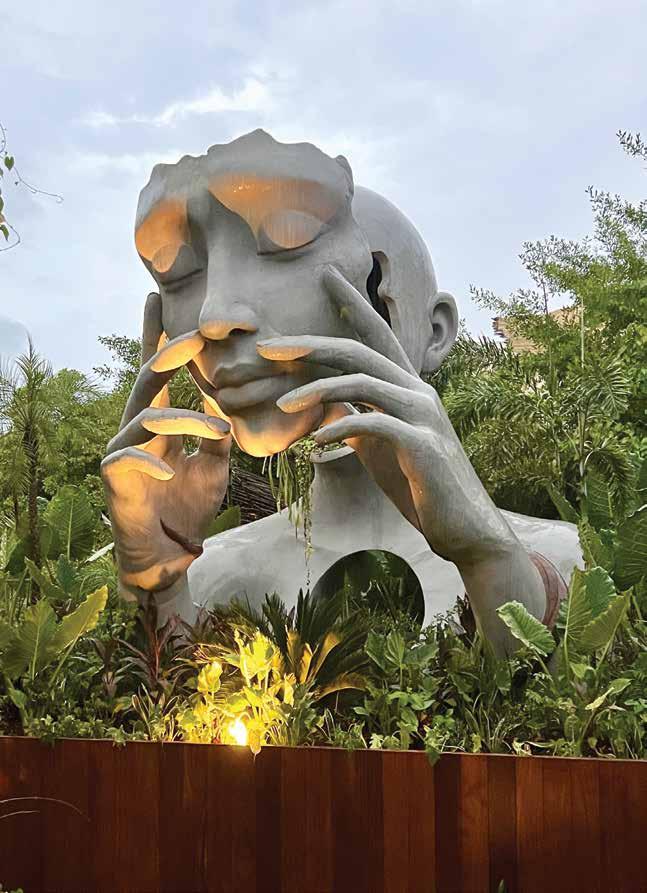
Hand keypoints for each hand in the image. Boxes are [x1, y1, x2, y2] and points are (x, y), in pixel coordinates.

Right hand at [101, 293, 230, 597]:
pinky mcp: (114, 479)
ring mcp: (122, 454)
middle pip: (145, 381)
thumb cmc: (187, 509)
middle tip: (193, 337)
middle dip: (167, 354)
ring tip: (221, 433)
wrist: (168, 555)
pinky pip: (130, 459)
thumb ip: (217, 437)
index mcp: (158, 425)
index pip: (155, 375)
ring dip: (189, 421)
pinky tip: (172, 474)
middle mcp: (136, 431)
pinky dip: (154, 463)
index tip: (154, 299)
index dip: (154, 338)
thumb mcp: (214, 468)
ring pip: (149, 418)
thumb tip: (228, 407)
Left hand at [258, 265, 514, 562]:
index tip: (326, 274)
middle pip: (360, 351)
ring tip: (282, 406)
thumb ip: (358, 418)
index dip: (352, 303)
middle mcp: (418, 392)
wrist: (463, 528)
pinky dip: (341, 429)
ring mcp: (424, 416)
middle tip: (267, 348)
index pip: (376, 335)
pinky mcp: (423, 446)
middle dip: (311, 344)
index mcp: (407, 388)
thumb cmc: (419, 485)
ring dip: (317, 391)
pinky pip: (374, 425)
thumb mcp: (380, 447)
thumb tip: (328, 405)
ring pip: (365, 382)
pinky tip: (315, 443)